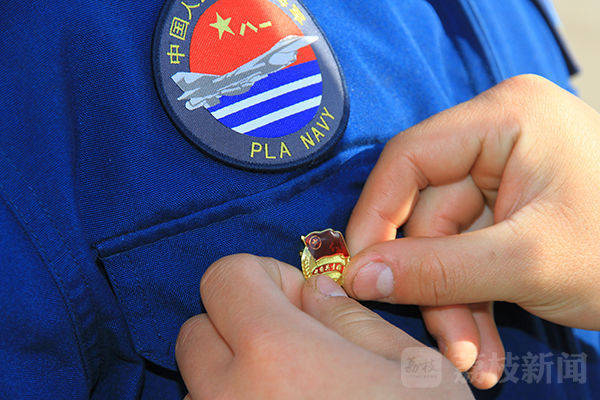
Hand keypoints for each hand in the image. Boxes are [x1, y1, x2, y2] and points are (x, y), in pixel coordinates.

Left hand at [176, 254, 471, 398]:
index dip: (263, 277)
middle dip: (239, 326)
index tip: (298, 303)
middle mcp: (227, 396)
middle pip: (197, 330)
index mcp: (274, 351)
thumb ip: (352, 318)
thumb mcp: (413, 370)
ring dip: (233, 379)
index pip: (225, 276)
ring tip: (291, 399)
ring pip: (197, 387)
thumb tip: (314, 291)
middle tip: (293, 350)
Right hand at [344, 74, 599, 387]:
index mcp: (505, 119)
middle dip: (437, 286)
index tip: (360, 271)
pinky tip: (485, 344)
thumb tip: (358, 276)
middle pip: (430, 214)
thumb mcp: (528, 262)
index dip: (377, 216)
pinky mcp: (508, 211)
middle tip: (448, 346)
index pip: (410, 158)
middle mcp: (497, 138)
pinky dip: (473, 300)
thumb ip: (437, 269)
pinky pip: (469, 255)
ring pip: (447, 245)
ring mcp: (503, 176)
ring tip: (475, 359)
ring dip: (455, 305)